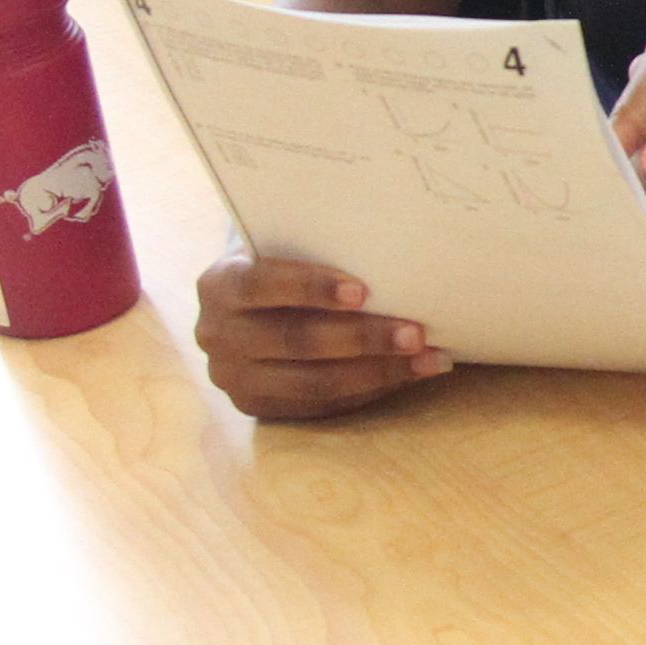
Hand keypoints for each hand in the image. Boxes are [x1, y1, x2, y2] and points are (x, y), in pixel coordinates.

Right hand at [193, 249, 449, 417]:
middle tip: (416, 332)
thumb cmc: (280, 258)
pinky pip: (321, 405)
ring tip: (429, 358)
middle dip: (362, 338)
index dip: (311, 288)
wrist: (245, 301)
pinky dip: (370, 390)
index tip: (363, 290)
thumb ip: (313, 242)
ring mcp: (234, 378)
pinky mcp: (258, 406)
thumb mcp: (282, 241)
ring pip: (314, 382)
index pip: (262, 285)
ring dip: (379, 372)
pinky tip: (409, 374)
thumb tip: (388, 238)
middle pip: (296, 341)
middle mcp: (216, 335)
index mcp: (219, 285)